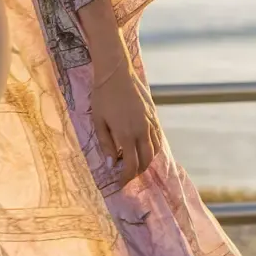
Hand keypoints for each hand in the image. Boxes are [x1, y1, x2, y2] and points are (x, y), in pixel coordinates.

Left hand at [91, 62, 161, 186]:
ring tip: (134, 163)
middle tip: (126, 175)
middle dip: (137, 172)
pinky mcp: (154, 115)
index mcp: (126, 134)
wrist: (116, 73)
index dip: (126, 178)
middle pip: (146, 160)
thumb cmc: (102, 97)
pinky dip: (152, 147)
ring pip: (154, 150)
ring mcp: (150, 123)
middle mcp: (142, 131)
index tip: (120, 183)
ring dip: (145, 160)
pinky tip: (143, 147)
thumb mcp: (98, 122)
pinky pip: (157, 137)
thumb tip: (112, 164)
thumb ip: (106, 144)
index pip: (131, 165)